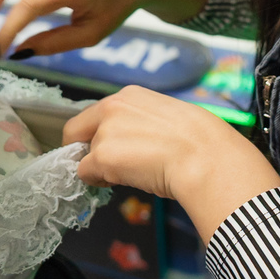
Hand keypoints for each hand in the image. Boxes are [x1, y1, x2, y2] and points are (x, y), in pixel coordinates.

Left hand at [65, 86, 279, 242]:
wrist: (204, 157)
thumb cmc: (200, 141)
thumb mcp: (169, 117)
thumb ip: (143, 122)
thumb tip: (137, 139)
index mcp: (130, 96)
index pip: (99, 113)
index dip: (100, 132)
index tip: (111, 146)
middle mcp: (112, 108)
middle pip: (75, 130)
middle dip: (82, 148)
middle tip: (99, 165)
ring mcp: (105, 133)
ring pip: (84, 156)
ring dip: (99, 168)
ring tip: (128, 175)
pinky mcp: (102, 157)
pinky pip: (85, 174)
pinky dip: (97, 182)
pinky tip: (120, 182)